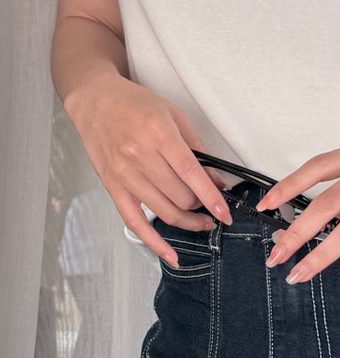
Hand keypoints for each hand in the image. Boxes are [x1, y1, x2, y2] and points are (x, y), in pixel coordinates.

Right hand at [64, 75, 232, 266]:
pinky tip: (171, 256)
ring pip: (164, 212)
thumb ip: (197, 149)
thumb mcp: (174, 116)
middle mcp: (140, 157)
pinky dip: (154, 243)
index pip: (191, 175)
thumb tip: (216, 180)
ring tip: (201, 222)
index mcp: (159, 135)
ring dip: (188, 222)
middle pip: (180, 197)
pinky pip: (135, 223)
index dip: (212, 199)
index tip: (226, 214)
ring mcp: (124, 175)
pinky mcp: (113, 187)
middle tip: (210, 204)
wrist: (95, 101)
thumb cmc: (135, 104)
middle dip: (201, 205)